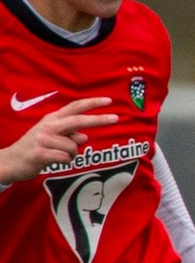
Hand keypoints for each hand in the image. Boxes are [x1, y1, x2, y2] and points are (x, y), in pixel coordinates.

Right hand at [0, 97, 117, 183]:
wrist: (10, 161)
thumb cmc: (35, 149)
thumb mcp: (51, 138)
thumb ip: (68, 135)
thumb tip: (84, 135)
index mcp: (51, 119)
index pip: (74, 107)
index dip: (92, 103)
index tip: (109, 100)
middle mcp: (48, 126)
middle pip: (78, 120)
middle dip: (99, 119)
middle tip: (116, 118)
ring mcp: (43, 139)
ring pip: (74, 146)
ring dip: (72, 155)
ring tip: (57, 156)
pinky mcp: (40, 153)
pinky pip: (66, 158)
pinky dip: (65, 162)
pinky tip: (53, 161)